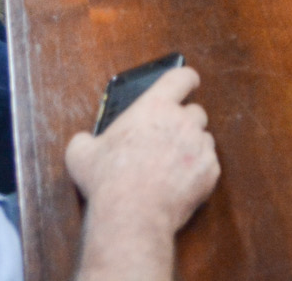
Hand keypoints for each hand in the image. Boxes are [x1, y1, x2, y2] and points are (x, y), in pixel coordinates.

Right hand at [66, 66, 218, 238]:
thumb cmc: (108, 181)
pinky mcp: (210, 171)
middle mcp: (182, 121)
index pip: (182, 77)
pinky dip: (198, 172)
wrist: (132, 215)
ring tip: (171, 166)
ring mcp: (200, 146)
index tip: (188, 83)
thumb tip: (83, 142)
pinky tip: (179, 184)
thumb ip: (85, 140)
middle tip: (167, 139)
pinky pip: (208, 165)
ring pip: (203, 139)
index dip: (186, 78)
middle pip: (196, 111)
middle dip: (184, 122)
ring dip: (192, 147)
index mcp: (155, 106)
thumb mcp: (81, 154)